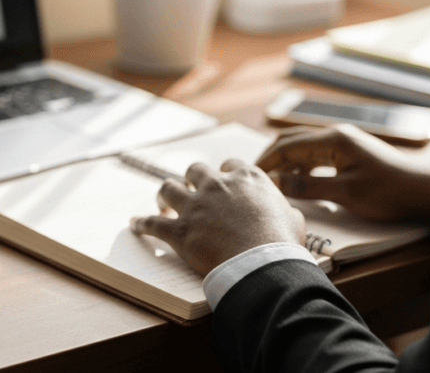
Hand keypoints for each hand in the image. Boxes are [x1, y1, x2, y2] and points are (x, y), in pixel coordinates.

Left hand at [130, 161, 304, 275]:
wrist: (263, 264)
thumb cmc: (283, 243)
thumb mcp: (294, 219)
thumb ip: (283, 209)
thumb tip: (284, 214)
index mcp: (247, 178)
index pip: (229, 165)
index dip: (224, 173)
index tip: (223, 180)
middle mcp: (217, 186)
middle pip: (195, 170)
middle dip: (192, 178)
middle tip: (191, 188)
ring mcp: (195, 206)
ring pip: (168, 188)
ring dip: (164, 194)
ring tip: (162, 201)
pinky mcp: (180, 230)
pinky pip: (152, 223)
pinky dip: (142, 223)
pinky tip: (135, 224)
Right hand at [257, 124, 429, 222]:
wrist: (424, 192)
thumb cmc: (388, 192)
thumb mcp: (346, 193)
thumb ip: (308, 187)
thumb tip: (277, 184)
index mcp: (332, 139)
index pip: (286, 145)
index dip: (265, 161)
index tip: (248, 176)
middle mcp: (335, 135)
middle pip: (291, 141)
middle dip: (270, 157)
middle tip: (253, 177)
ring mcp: (342, 143)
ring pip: (302, 148)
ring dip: (285, 162)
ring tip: (272, 182)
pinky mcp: (349, 153)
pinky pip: (315, 155)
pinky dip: (301, 167)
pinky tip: (298, 183)